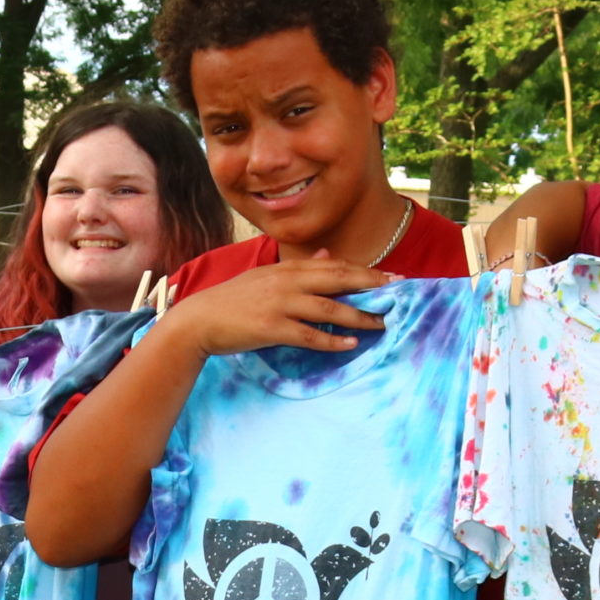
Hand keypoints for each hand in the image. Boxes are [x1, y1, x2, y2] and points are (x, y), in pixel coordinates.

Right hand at [165, 255, 391, 362]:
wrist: (200, 319)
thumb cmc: (235, 300)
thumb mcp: (267, 277)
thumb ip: (300, 268)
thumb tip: (329, 255)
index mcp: (287, 268)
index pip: (334, 266)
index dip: (365, 270)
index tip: (392, 276)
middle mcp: (286, 282)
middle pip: (337, 280)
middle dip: (371, 285)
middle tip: (399, 291)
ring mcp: (280, 304)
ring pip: (328, 308)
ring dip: (358, 316)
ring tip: (381, 323)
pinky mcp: (272, 328)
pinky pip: (309, 335)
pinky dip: (332, 340)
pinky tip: (350, 344)